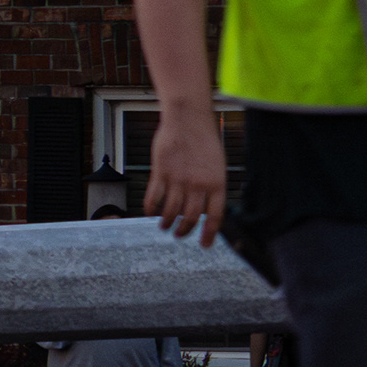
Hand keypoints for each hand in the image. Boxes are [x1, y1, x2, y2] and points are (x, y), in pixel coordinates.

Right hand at [147, 103, 231, 247]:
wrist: (188, 120)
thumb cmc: (204, 141)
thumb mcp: (216, 165)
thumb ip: (211, 186)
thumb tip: (203, 207)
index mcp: (217, 183)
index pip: (215, 216)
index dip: (208, 234)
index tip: (203, 245)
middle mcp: (198, 184)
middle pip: (190, 217)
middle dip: (183, 230)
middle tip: (178, 235)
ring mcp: (179, 179)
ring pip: (171, 210)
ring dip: (166, 222)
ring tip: (164, 226)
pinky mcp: (161, 173)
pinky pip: (154, 197)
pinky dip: (151, 208)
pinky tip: (150, 212)